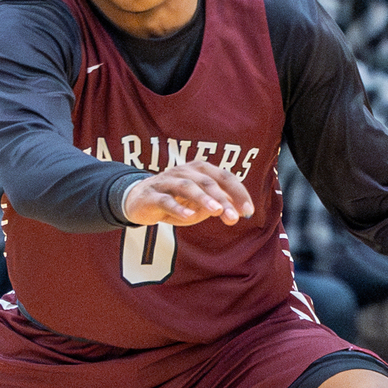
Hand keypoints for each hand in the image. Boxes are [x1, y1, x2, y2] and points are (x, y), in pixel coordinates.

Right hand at [121, 164, 253, 227]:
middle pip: (207, 182)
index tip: (248, 212)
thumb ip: (219, 204)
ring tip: (215, 211)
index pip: (224, 178)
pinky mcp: (151, 194)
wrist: (139, 200)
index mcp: (200, 170)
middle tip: (233, 218)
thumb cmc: (176, 201)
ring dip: (203, 198)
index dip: (238, 193)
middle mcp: (185, 171)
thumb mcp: (201, 203)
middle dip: (222, 199)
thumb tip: (239, 211)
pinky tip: (187, 217)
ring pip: (187, 187)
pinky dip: (177, 208)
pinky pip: (165, 200)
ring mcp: (167, 181)